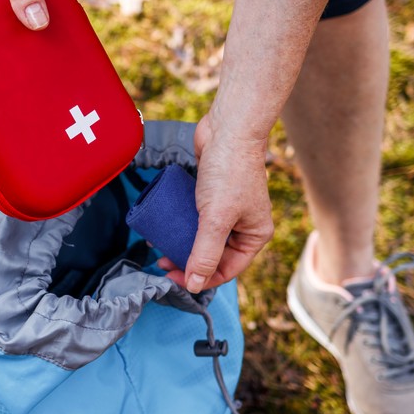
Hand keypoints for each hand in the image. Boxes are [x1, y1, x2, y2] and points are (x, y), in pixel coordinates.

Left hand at [158, 110, 273, 292]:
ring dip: (181, 244)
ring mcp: (227, 211)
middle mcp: (243, 226)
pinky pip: (195, 219)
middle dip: (188, 261)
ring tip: (159, 246)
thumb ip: (205, 252)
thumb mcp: (216, 218)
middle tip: (162, 263)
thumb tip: (195, 285)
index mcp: (254, 235)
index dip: (200, 278)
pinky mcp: (211, 196)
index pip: (227, 269)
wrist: (228, 128)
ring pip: (202, 238)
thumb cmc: (229, 171)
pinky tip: (163, 227)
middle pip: (213, 256)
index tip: (173, 278)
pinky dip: (180, 225)